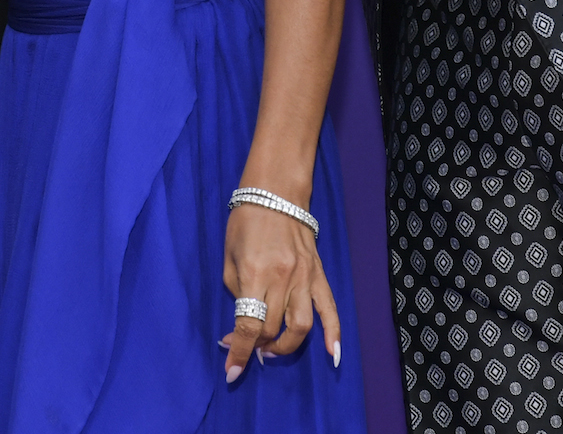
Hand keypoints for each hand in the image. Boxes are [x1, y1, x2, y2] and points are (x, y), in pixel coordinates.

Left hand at [220, 201, 341, 381]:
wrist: (275, 193)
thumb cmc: (245, 222)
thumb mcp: (229, 256)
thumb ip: (236, 290)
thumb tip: (241, 322)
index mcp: (254, 273)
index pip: (248, 324)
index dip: (238, 351)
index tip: (231, 370)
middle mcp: (282, 279)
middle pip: (273, 328)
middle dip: (256, 346)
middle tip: (246, 348)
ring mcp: (304, 278)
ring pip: (302, 326)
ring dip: (287, 347)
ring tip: (272, 351)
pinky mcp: (318, 275)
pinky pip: (329, 308)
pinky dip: (333, 334)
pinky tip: (333, 355)